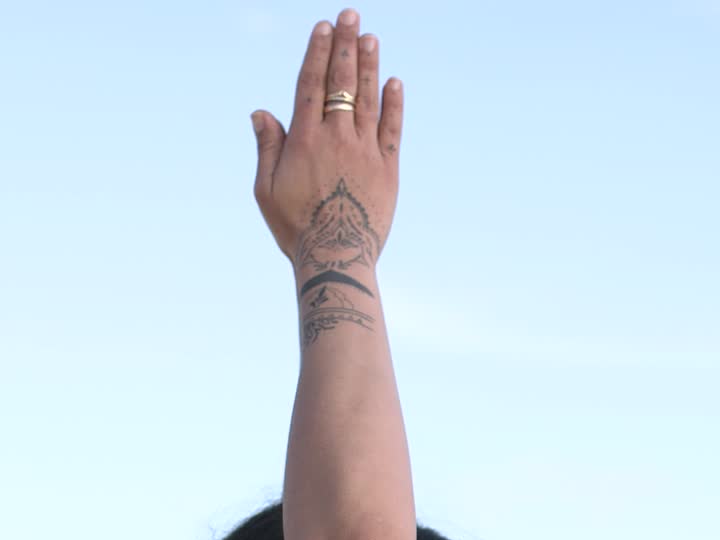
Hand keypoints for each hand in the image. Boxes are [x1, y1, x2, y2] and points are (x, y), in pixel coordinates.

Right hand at [250, 10, 402, 270]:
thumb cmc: (296, 229)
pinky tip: (394, 82)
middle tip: (351, 15)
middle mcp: (336, 137)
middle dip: (345, 45)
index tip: (324, 28)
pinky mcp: (387, 169)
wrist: (336, 258)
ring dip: (369, 65)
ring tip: (370, 38)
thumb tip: (261, 112)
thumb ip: (267, 148)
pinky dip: (393, 103)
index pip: (311, 85)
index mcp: (304, 140)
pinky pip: (391, 128)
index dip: (318, 53)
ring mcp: (365, 151)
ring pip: (367, 98)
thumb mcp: (267, 190)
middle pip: (341, 82)